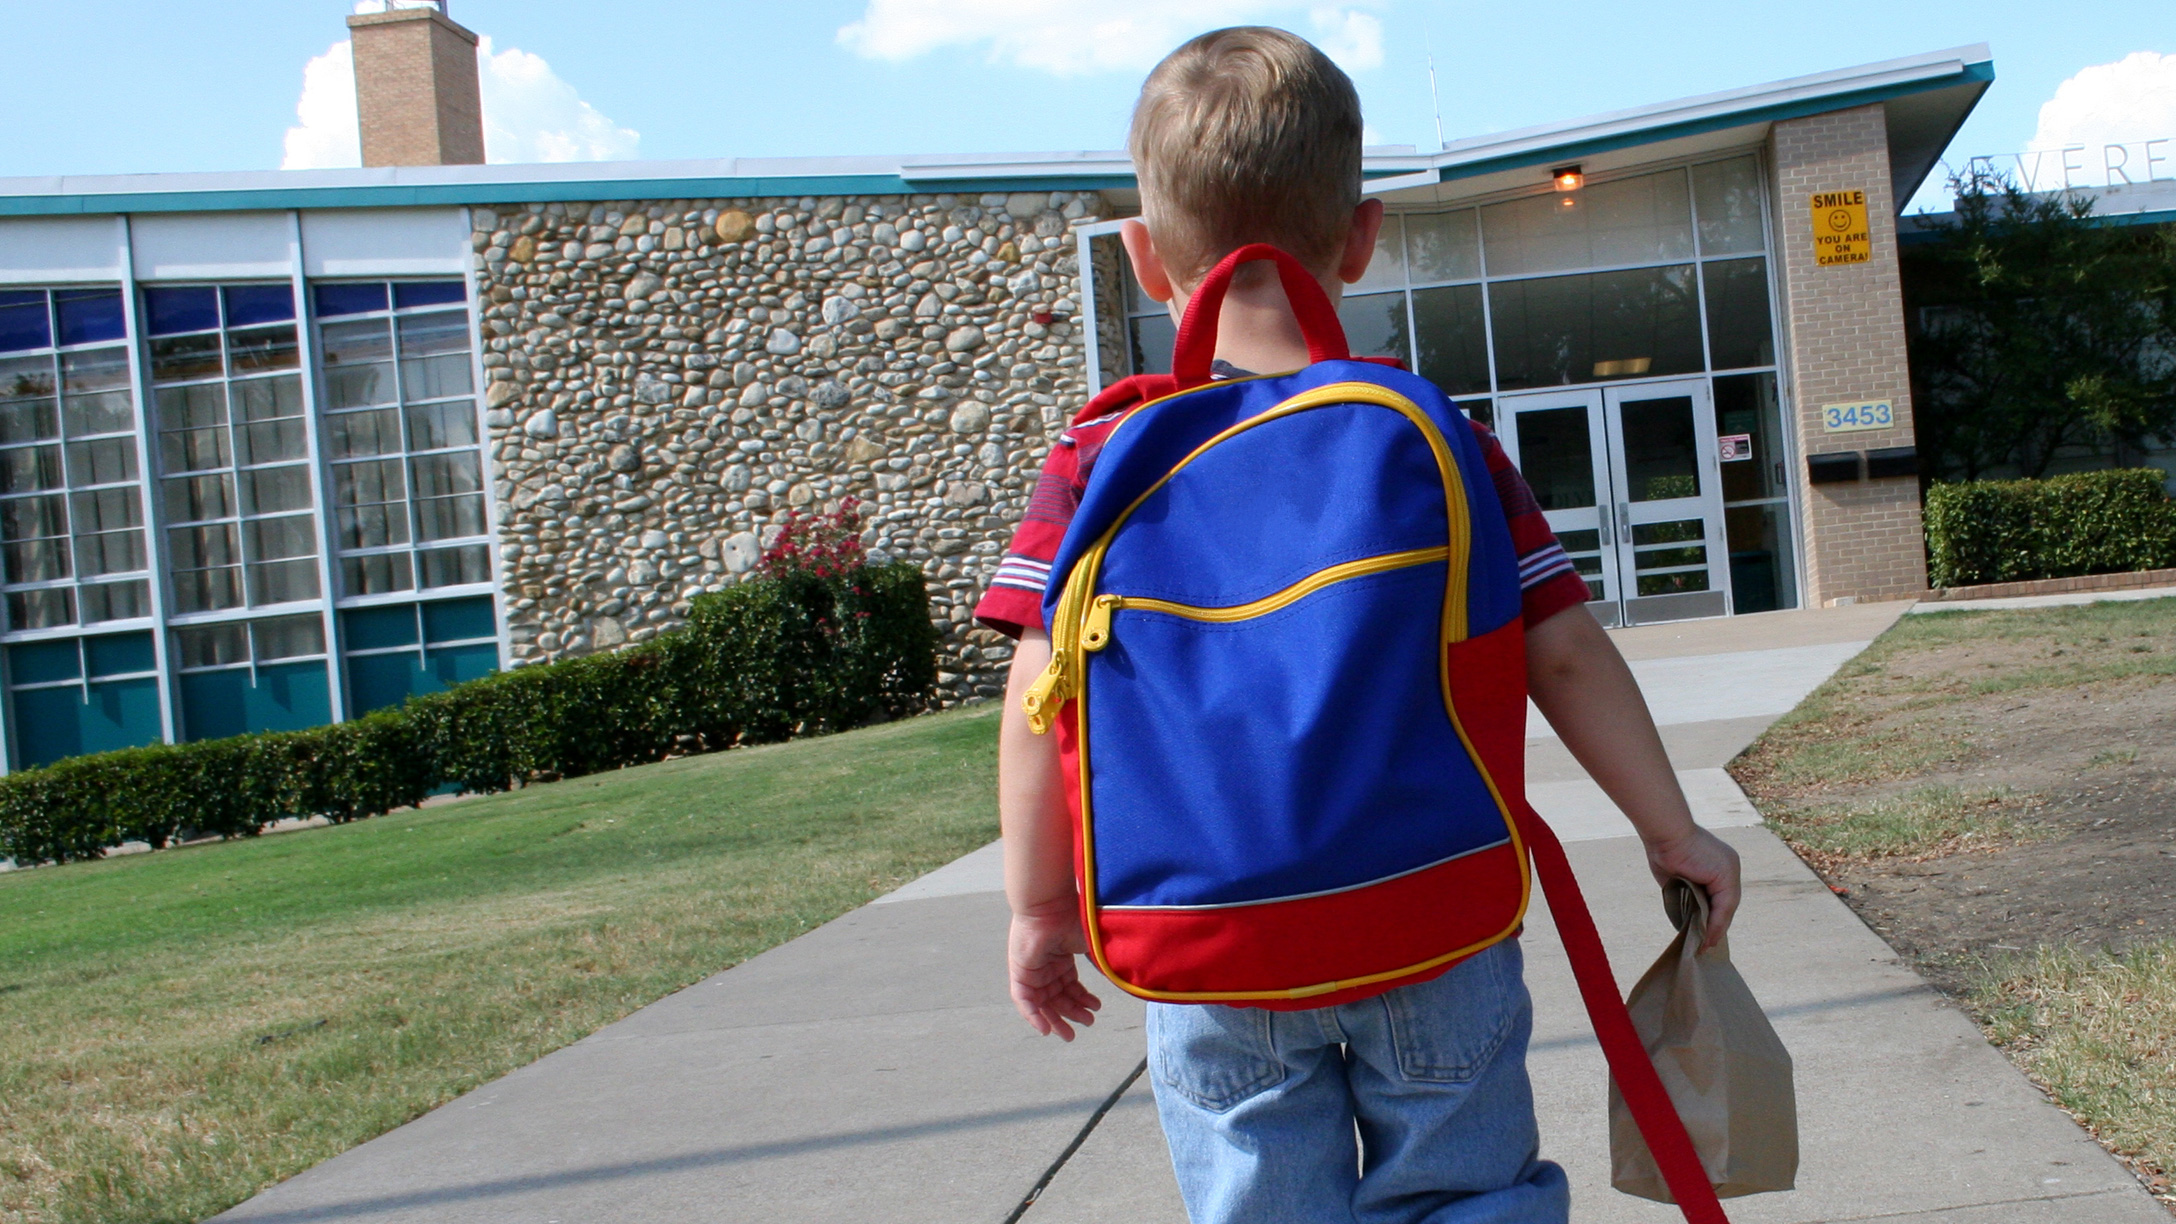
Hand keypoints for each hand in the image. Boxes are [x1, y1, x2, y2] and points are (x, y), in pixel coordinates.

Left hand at [1008, 904, 1102, 1040]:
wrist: (1050, 904)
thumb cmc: (1073, 917)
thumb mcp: (1092, 944)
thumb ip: (1103, 961)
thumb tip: (1123, 974)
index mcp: (1061, 957)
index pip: (1071, 985)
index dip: (1083, 999)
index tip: (1097, 1007)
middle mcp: (1046, 965)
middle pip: (1058, 996)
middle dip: (1072, 1013)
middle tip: (1086, 1025)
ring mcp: (1032, 969)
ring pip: (1042, 1002)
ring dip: (1055, 1019)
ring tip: (1069, 1034)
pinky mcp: (1019, 972)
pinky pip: (1024, 1000)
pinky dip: (1034, 1016)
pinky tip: (1046, 1030)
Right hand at [1644, 827, 1740, 950]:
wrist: (1665, 832)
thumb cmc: (1663, 849)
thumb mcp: (1676, 877)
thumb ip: (1685, 892)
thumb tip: (1686, 915)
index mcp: (1716, 865)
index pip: (1718, 896)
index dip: (1712, 917)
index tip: (1705, 935)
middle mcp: (1728, 867)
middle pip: (1725, 904)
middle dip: (1716, 925)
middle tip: (1707, 945)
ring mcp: (1730, 870)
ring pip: (1726, 907)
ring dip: (1716, 928)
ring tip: (1706, 946)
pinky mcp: (1727, 876)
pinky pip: (1724, 906)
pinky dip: (1715, 923)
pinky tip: (1707, 936)